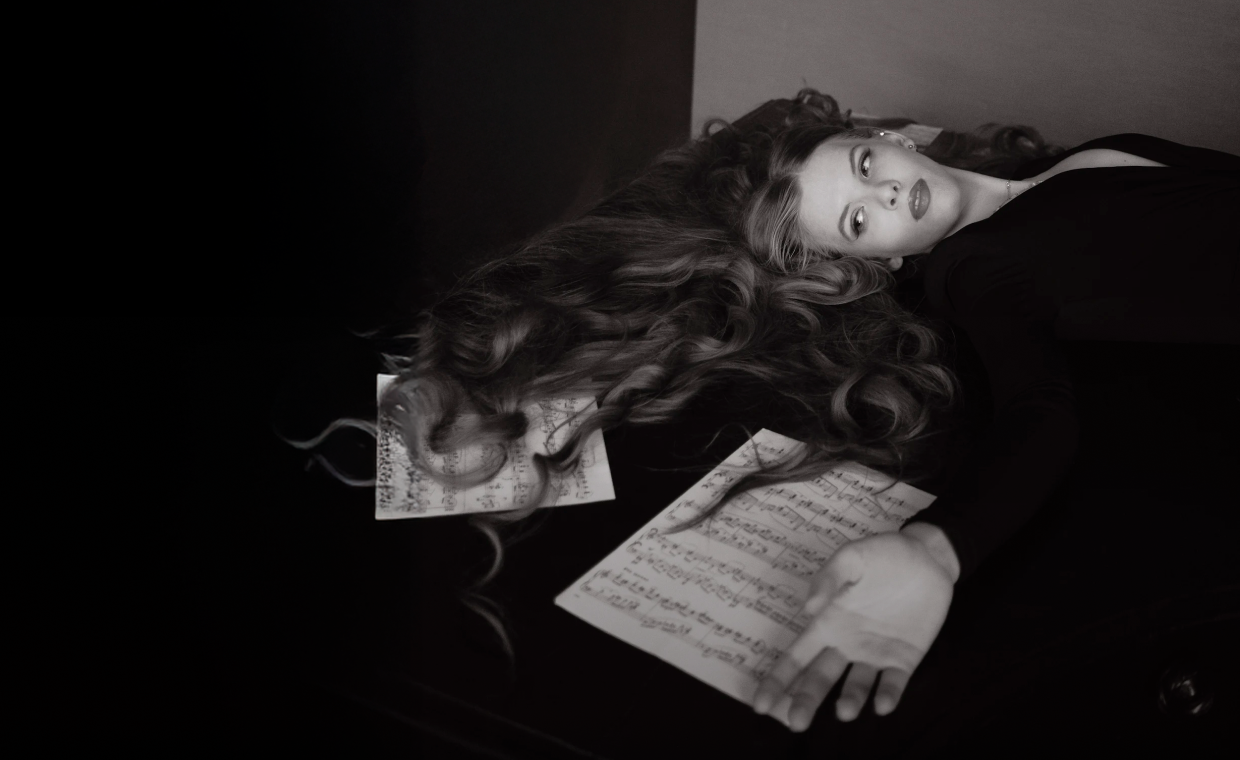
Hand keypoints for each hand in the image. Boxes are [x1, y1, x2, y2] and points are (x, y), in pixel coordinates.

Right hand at [751, 530, 954, 730]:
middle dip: (805, 700)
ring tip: (844, 711)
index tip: (761, 704)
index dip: (778, 680)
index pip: (796, 656)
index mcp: (827, 622)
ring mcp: (875, 653)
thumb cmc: (883, 554)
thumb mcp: (852, 557)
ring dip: (849, 700)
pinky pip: (894, 682)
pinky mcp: (905, 658)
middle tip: (797, 723)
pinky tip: (883, 704)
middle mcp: (846, 644)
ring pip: (856, 685)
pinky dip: (887, 694)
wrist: (928, 558)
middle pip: (820, 678)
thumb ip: (830, 578)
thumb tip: (809, 607)